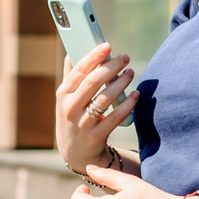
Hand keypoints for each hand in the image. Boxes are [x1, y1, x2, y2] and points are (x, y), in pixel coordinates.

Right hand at [53, 42, 136, 172]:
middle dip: (110, 67)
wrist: (75, 153)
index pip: (78, 71)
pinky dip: (127, 105)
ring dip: (120, 84)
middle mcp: (70, 108)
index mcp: (63, 94)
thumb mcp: (66, 99)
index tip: (107, 46)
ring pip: (104, 99)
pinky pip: (114, 118)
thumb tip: (71, 52)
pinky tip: (135, 95)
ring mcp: (82, 123)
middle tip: (125, 58)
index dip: (93, 56)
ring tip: (130, 73)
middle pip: (92, 82)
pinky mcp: (95, 136)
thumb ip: (70, 77)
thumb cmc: (74, 118)